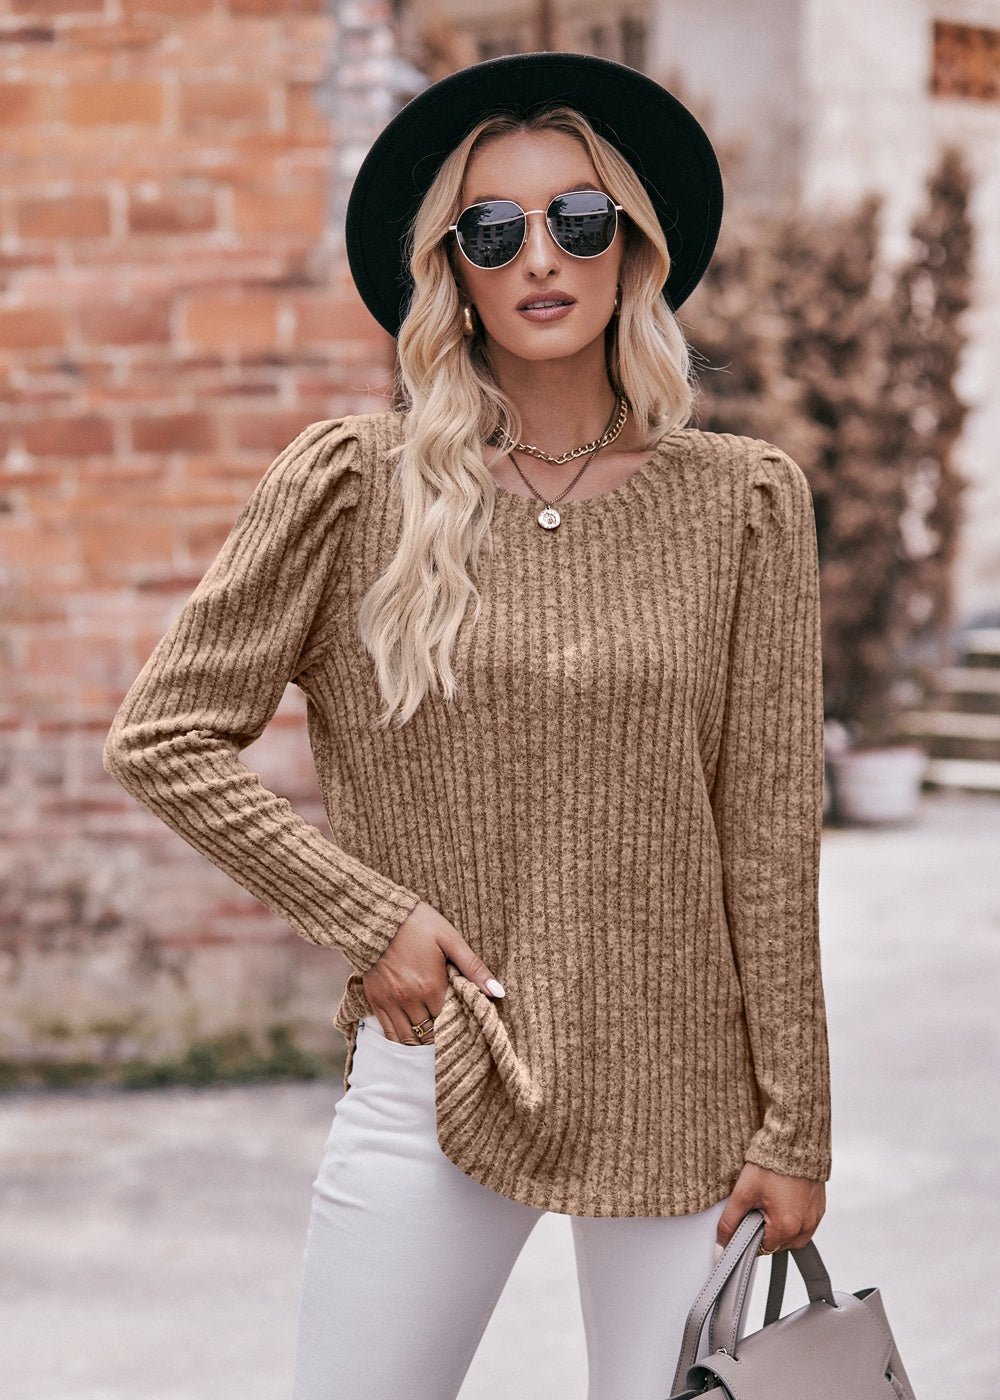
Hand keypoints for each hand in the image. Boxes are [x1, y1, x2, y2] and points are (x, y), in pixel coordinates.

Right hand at [362, 900, 504, 1044]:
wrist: (376, 916)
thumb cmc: (417, 924)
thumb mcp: (450, 939)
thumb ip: (473, 968)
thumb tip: (498, 992)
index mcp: (431, 986)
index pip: (450, 1021)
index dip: (458, 1025)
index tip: (464, 1026)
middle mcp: (409, 999)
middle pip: (429, 1034)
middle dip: (440, 1037)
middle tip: (449, 1037)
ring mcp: (390, 1002)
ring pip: (408, 1040)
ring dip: (420, 1043)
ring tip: (431, 1041)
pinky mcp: (375, 1001)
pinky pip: (389, 1032)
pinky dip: (401, 1040)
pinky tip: (410, 1038)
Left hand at [716, 1163, 825, 1253]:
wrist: (794, 1141)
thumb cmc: (771, 1165)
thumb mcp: (744, 1193)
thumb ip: (729, 1222)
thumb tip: (721, 1244)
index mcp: (787, 1228)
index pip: (763, 1248)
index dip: (751, 1234)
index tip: (748, 1217)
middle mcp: (805, 1227)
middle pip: (779, 1243)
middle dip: (767, 1229)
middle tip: (760, 1205)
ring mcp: (815, 1217)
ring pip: (793, 1235)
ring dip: (781, 1225)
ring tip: (772, 1200)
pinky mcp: (820, 1207)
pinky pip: (805, 1222)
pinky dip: (794, 1216)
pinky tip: (784, 1198)